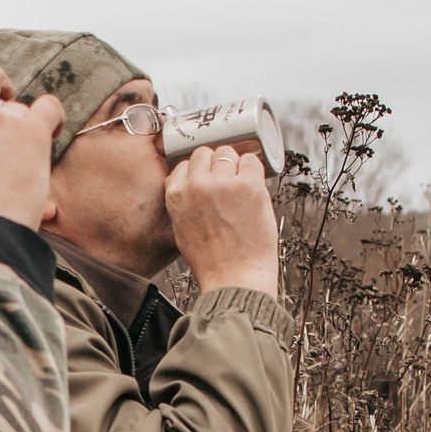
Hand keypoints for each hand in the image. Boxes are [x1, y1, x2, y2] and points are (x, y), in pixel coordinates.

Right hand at [165, 145, 280, 297]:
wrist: (234, 278)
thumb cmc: (212, 261)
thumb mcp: (181, 229)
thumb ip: (184, 202)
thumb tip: (194, 183)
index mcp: (176, 195)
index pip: (186, 165)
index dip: (200, 172)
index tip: (209, 181)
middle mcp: (197, 185)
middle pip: (206, 154)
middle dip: (216, 165)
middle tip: (227, 185)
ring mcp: (223, 183)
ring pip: (228, 153)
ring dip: (235, 166)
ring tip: (241, 189)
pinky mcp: (248, 185)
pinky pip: (251, 161)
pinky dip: (254, 170)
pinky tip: (254, 188)